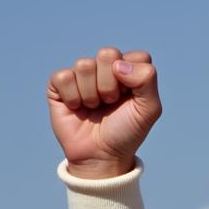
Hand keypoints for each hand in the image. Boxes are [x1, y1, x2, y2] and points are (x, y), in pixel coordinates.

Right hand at [47, 46, 161, 178]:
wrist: (102, 155)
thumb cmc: (126, 132)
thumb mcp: (149, 110)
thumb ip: (147, 80)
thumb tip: (118, 64)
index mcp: (130, 72)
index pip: (138, 56)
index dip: (135, 79)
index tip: (132, 98)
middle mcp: (106, 69)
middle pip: (108, 54)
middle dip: (112, 84)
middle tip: (111, 103)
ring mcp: (82, 75)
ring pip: (84, 65)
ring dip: (92, 93)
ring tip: (95, 107)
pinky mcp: (60, 84)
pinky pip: (64, 77)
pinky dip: (73, 97)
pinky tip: (77, 108)